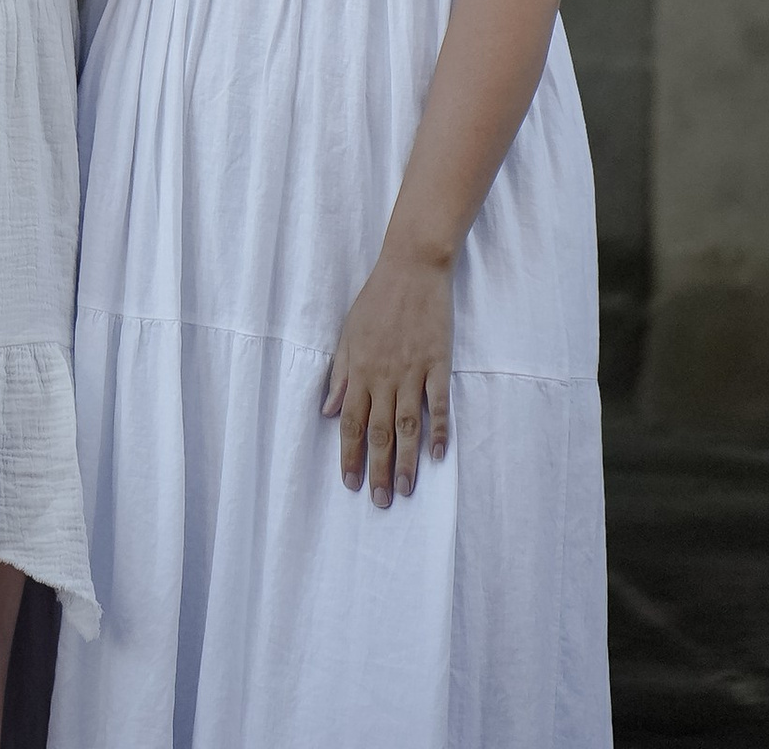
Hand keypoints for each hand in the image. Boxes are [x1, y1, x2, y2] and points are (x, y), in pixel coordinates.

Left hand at [323, 247, 451, 507]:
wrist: (411, 267)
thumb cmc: (376, 299)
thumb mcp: (348, 333)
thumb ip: (340, 374)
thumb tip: (329, 411)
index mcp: (360, 369)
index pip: (351, 421)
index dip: (349, 454)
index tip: (350, 483)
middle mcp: (384, 375)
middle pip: (379, 430)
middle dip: (377, 468)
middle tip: (380, 502)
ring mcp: (413, 370)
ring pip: (408, 424)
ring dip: (407, 459)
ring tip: (406, 489)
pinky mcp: (438, 362)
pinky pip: (438, 402)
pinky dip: (439, 429)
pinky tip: (439, 454)